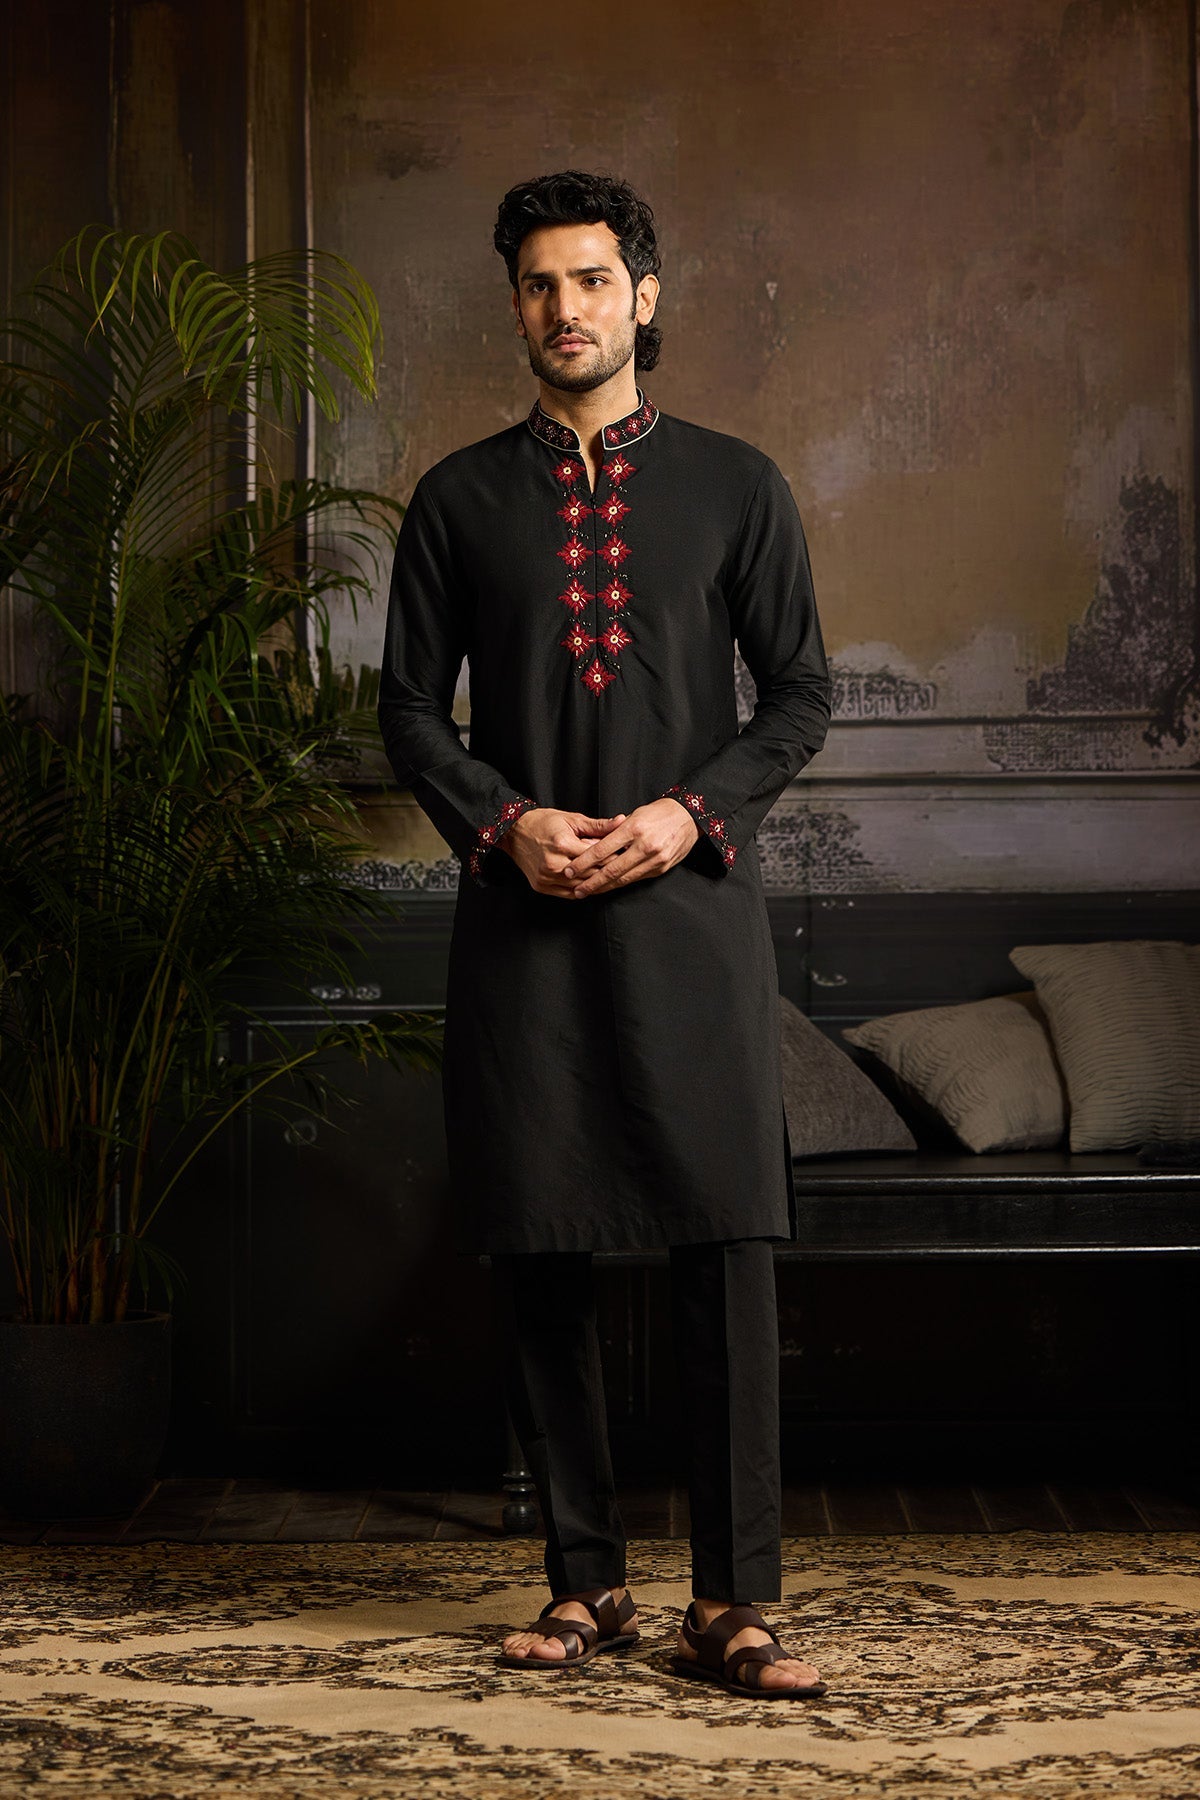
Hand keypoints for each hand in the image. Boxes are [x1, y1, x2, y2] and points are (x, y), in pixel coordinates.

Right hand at [500, 808, 629, 896]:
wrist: (514, 832)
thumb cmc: (543, 822)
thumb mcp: (572, 819)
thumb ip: (598, 825)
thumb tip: (621, 821)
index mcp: (562, 844)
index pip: (597, 856)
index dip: (615, 856)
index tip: (627, 855)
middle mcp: (554, 864)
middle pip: (591, 874)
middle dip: (609, 871)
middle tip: (624, 868)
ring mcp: (546, 878)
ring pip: (581, 887)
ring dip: (597, 884)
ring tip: (611, 878)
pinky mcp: (542, 887)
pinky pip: (569, 894)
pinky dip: (583, 890)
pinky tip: (592, 885)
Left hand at [560, 798, 699, 898]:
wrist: (689, 817)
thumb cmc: (659, 813)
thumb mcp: (635, 815)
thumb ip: (615, 831)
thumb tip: (593, 846)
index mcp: (634, 829)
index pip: (602, 849)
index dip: (584, 862)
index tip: (569, 870)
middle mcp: (645, 846)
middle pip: (612, 870)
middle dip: (592, 882)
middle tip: (576, 890)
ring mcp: (655, 859)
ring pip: (624, 878)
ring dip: (604, 887)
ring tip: (589, 892)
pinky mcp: (661, 868)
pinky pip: (636, 879)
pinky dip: (620, 884)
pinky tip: (609, 887)